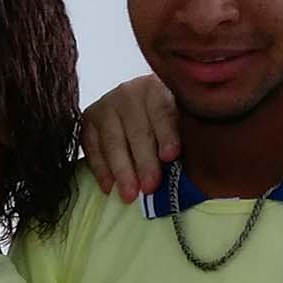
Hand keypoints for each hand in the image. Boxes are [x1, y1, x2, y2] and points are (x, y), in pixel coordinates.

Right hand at [78, 76, 178, 199]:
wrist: (142, 106)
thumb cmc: (169, 120)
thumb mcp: (182, 120)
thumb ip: (186, 136)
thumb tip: (192, 165)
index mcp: (159, 88)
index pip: (162, 111)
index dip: (166, 134)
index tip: (170, 157)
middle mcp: (130, 91)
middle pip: (137, 129)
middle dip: (143, 161)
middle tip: (150, 187)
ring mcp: (107, 104)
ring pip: (113, 140)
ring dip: (121, 170)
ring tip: (129, 195)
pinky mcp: (89, 118)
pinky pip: (92, 146)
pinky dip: (100, 168)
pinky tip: (108, 187)